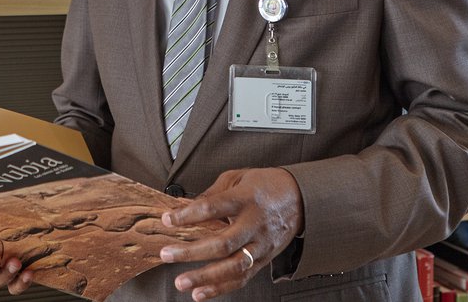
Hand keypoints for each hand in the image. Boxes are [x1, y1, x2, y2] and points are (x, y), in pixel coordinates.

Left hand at [157, 167, 303, 301]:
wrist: (300, 198)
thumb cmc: (265, 185)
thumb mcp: (237, 178)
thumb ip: (212, 193)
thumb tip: (184, 206)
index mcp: (245, 198)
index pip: (213, 208)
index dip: (188, 215)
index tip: (167, 220)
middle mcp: (254, 224)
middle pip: (222, 243)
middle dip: (191, 252)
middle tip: (167, 255)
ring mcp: (260, 245)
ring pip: (233, 266)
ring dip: (205, 277)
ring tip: (182, 282)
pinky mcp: (264, 260)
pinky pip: (242, 278)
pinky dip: (220, 288)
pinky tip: (200, 293)